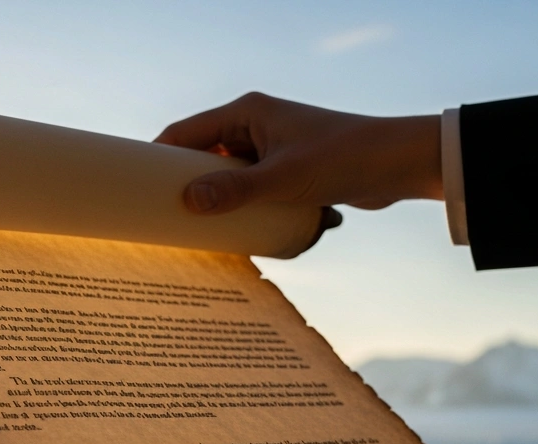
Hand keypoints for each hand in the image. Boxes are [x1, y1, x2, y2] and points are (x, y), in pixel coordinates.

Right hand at [156, 93, 443, 214]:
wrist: (398, 165)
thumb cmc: (343, 158)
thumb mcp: (283, 178)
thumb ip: (236, 191)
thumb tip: (189, 202)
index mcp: (248, 113)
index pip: (187, 132)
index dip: (160, 158)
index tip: (139, 188)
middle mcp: (256, 127)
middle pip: (206, 158)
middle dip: (193, 188)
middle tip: (169, 219)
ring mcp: (273, 151)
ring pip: (231, 180)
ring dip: (225, 205)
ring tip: (208, 233)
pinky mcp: (289, 173)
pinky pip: (255, 194)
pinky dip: (251, 212)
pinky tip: (249, 236)